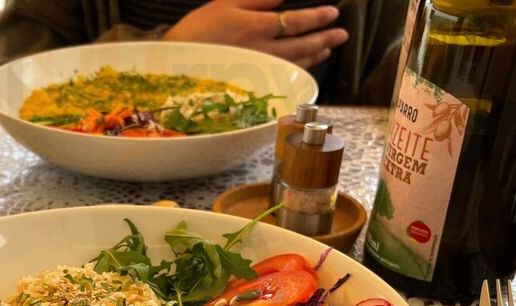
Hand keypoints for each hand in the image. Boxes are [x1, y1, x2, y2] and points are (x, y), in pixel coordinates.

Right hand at [162, 0, 349, 69]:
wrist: (173, 67)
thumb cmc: (196, 31)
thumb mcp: (225, 4)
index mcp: (256, 27)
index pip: (295, 21)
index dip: (317, 17)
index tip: (332, 13)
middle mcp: (261, 52)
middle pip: (302, 45)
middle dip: (325, 38)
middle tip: (341, 34)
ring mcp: (258, 72)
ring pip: (295, 63)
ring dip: (315, 55)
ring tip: (328, 48)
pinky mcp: (253, 86)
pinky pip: (283, 78)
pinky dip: (299, 70)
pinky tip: (306, 66)